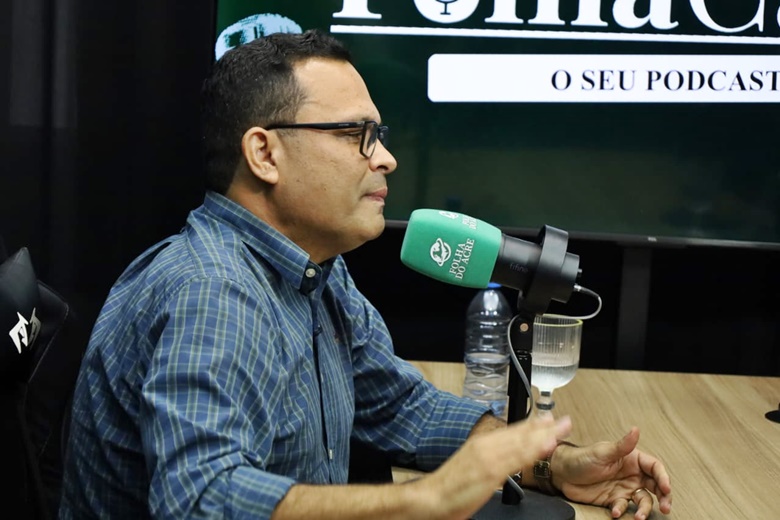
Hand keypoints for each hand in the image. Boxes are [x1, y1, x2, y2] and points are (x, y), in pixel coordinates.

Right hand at [416, 414, 572, 519]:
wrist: (431, 498)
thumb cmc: (449, 486)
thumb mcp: (472, 467)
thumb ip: (489, 460)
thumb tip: (505, 458)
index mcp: (481, 444)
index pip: (512, 431)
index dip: (533, 425)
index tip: (549, 419)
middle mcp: (485, 446)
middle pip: (520, 434)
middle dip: (544, 427)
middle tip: (564, 420)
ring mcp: (488, 458)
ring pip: (521, 443)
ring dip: (544, 434)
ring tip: (561, 428)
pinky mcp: (490, 472)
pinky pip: (516, 460)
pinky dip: (532, 451)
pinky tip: (546, 445)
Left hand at [552, 427, 671, 518]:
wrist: (562, 473)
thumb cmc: (581, 457)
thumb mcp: (602, 452)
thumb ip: (622, 445)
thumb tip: (636, 430)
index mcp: (631, 459)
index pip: (654, 467)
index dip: (663, 477)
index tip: (666, 489)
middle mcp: (631, 473)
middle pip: (655, 485)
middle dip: (664, 497)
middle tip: (666, 507)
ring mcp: (623, 487)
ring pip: (643, 500)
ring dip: (644, 509)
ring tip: (638, 517)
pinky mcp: (613, 499)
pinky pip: (624, 508)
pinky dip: (622, 511)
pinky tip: (615, 512)